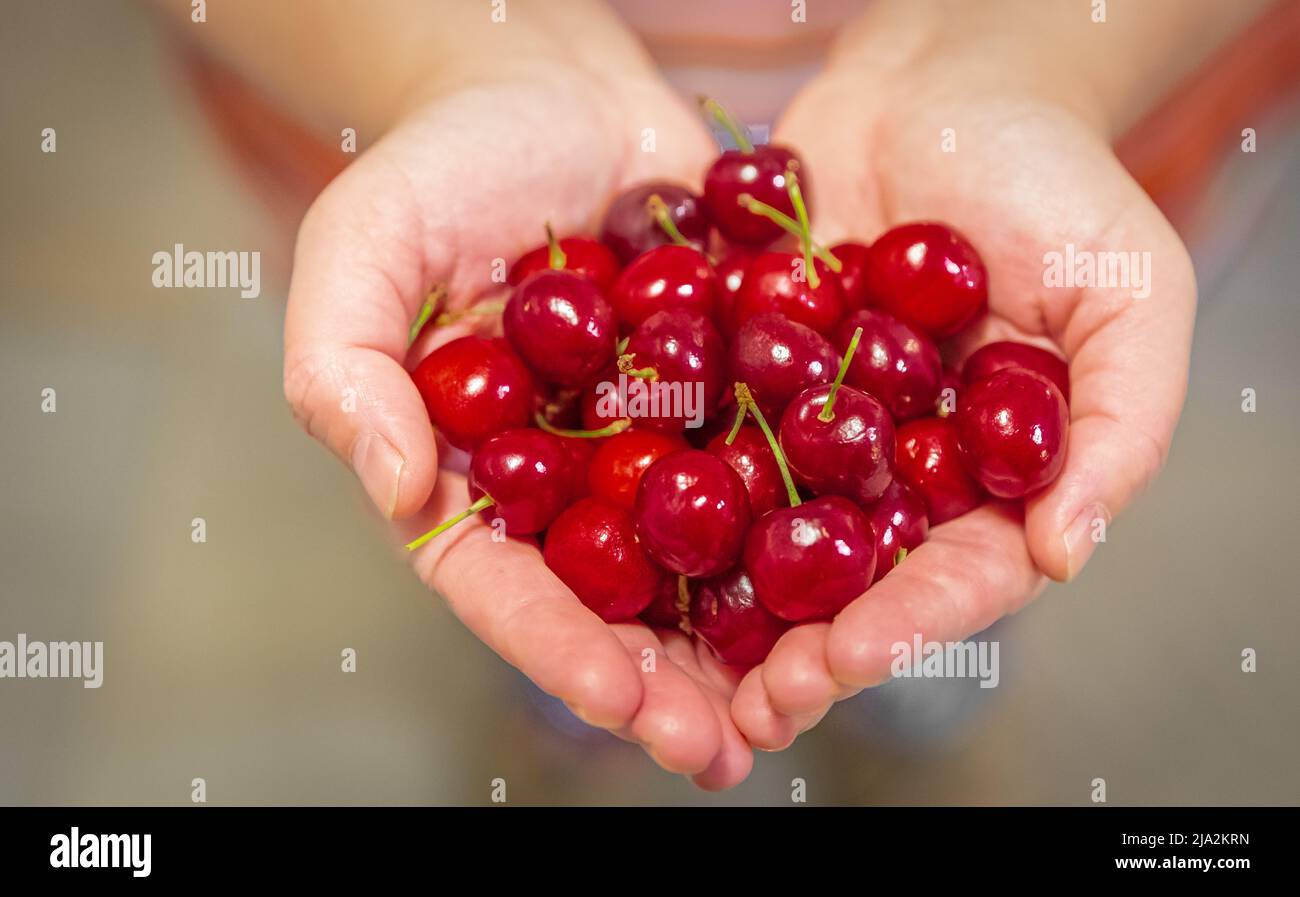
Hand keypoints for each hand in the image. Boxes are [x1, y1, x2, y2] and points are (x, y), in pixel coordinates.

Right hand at [282, 64, 754, 787]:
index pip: (505, 583)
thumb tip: (401, 491)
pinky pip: (767, 467)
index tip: (623, 698)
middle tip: (723, 747)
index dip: (559, 647)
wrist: (555, 85)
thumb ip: (346, 369)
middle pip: (610, 600)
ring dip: (747, 638)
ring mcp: (649, 440)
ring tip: (800, 701)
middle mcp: (563, 477)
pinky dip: (808, 525)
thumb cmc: (441, 161)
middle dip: (664, 681)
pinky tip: (859, 578)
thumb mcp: (361, 246)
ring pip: (698, 558)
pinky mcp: (724, 393)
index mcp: (471, 472)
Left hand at [731, 12, 1194, 747]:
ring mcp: (808, 425)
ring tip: (676, 664)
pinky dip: (661, 483)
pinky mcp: (740, 371)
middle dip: (800, 646)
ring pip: (760, 530)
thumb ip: (1121, 423)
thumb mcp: (1129, 293)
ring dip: (720, 601)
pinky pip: (702, 433)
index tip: (848, 660)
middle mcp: (891, 468)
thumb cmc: (1055, 179)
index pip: (949, 575)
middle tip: (750, 703)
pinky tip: (614, 533)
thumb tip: (1068, 551)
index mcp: (985, 476)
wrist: (941, 82)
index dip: (902, 625)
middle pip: (845, 579)